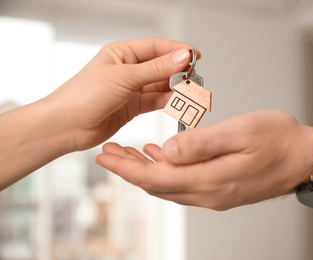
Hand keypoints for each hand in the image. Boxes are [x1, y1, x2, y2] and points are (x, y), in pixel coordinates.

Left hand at [46, 37, 198, 150]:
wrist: (67, 126)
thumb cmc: (84, 96)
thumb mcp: (124, 77)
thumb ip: (156, 69)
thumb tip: (181, 57)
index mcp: (121, 53)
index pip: (156, 47)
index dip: (177, 49)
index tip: (195, 55)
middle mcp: (127, 69)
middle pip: (160, 66)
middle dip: (178, 71)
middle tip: (194, 76)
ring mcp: (131, 89)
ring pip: (160, 85)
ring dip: (174, 88)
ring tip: (188, 90)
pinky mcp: (133, 107)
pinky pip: (155, 101)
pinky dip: (167, 101)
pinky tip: (176, 101)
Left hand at [96, 110, 312, 209]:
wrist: (306, 158)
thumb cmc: (280, 140)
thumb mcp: (242, 132)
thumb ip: (202, 143)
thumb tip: (166, 150)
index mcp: (211, 180)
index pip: (157, 178)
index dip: (128, 168)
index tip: (106, 158)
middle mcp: (210, 193)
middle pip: (158, 185)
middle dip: (130, 171)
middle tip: (109, 155)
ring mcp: (215, 193)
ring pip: (169, 186)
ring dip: (145, 171)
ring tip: (127, 154)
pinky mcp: (221, 188)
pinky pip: (184, 184)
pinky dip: (166, 172)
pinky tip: (160, 156)